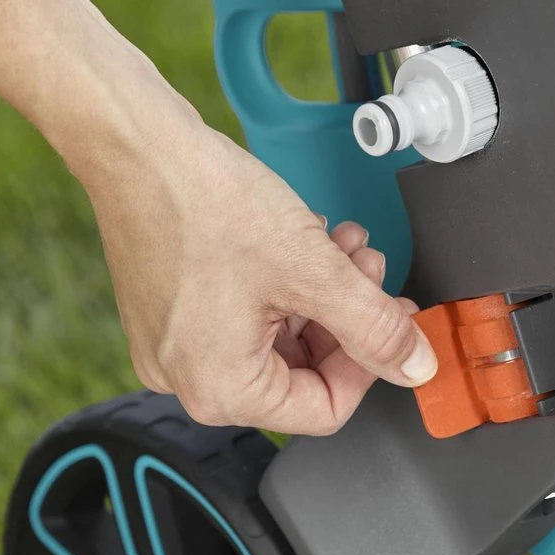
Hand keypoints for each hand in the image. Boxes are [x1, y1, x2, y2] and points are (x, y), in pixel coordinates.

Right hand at [83, 117, 437, 434]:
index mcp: (221, 389)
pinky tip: (307, 240)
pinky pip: (247, 316)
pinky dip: (286, 284)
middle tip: (371, 270)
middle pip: (302, 372)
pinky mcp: (172, 313)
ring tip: (344, 245)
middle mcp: (189, 379)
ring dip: (323, 293)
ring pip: (280, 338)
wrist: (139, 146)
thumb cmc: (205, 204)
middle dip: (347, 317)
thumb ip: (376, 328)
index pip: (325, 409)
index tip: (391, 321)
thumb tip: (415, 367)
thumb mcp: (315, 272)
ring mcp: (176, 346)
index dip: (371, 363)